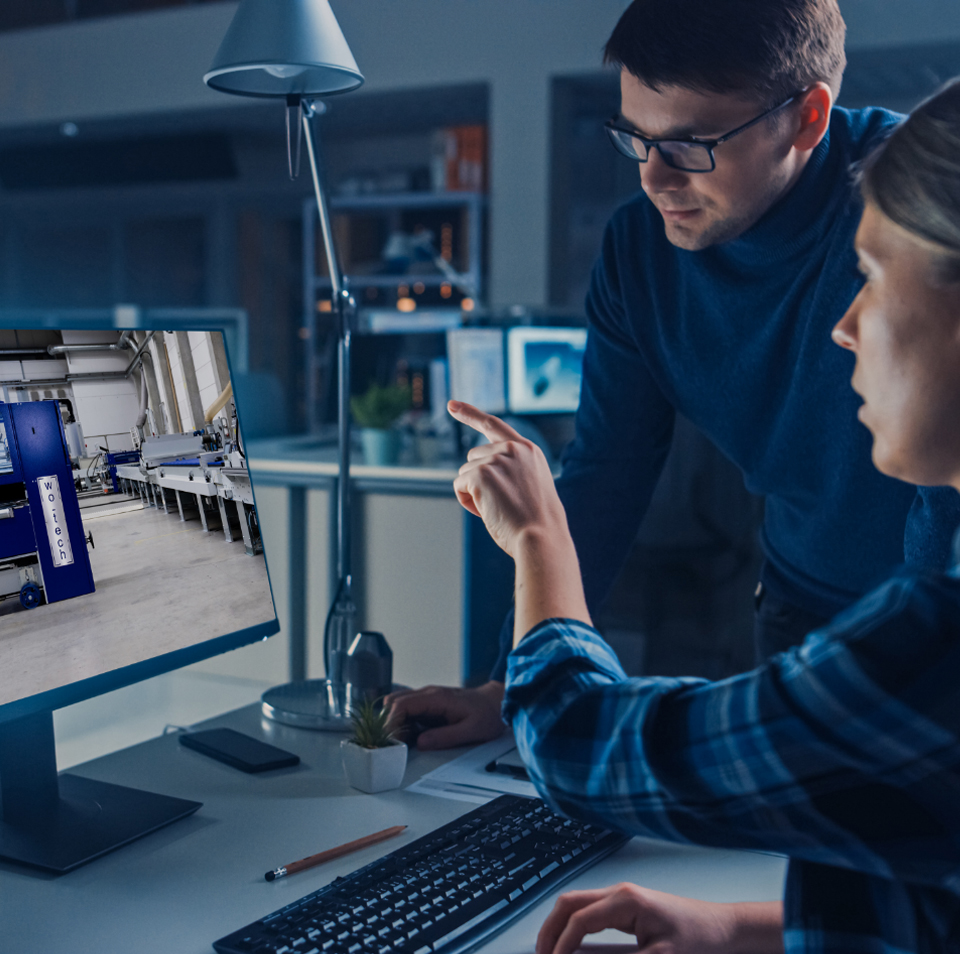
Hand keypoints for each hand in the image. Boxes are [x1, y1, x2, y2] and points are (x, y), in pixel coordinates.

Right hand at [383, 681, 506, 750]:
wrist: (498, 702)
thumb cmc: (487, 715)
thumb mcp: (471, 731)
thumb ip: (445, 737)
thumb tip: (420, 743)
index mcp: (436, 698)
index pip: (401, 705)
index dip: (391, 723)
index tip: (392, 742)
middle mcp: (428, 694)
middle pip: (394, 703)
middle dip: (389, 724)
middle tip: (395, 745)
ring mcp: (427, 698)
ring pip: (398, 705)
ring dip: (395, 724)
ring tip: (403, 743)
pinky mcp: (429, 705)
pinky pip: (408, 711)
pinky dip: (403, 724)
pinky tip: (411, 738)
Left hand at [448, 401, 569, 559]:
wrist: (541, 537)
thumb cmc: (536, 523)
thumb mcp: (531, 487)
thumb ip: (510, 471)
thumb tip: (476, 476)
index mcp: (528, 450)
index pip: (494, 425)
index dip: (469, 414)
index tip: (451, 404)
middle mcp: (512, 449)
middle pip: (473, 457)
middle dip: (478, 479)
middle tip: (502, 504)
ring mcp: (497, 459)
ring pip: (465, 473)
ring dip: (474, 493)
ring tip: (499, 509)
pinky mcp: (482, 473)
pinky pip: (459, 486)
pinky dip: (467, 502)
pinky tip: (488, 511)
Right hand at [537, 884, 783, 953]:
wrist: (722, 929)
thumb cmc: (697, 940)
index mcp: (625, 901)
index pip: (580, 919)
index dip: (562, 944)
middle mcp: (618, 892)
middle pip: (569, 902)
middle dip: (550, 929)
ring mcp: (621, 896)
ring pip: (575, 903)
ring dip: (559, 925)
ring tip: (549, 951)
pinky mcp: (625, 906)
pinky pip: (588, 910)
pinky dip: (573, 925)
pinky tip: (570, 945)